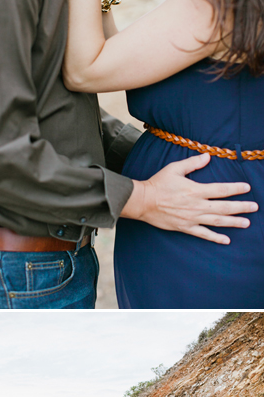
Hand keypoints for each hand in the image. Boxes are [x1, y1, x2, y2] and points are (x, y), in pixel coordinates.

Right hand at [122, 154, 257, 243]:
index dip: (236, 188)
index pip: (221, 189)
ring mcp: (192, 218)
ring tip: (246, 223)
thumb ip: (192, 163)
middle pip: (224, 207)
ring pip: (217, 221)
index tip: (247, 188)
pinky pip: (203, 234)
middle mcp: (197, 205)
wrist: (142, 201)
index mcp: (196, 190)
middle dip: (241, 207)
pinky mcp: (184, 227)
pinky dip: (215, 237)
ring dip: (233, 222)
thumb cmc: (157, 184)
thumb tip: (207, 157)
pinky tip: (226, 240)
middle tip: (254, 207)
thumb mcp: (174, 169)